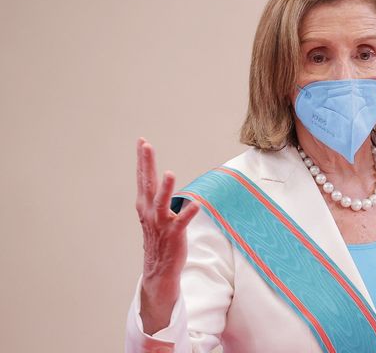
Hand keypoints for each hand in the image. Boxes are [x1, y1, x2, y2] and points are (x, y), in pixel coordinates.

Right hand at [135, 138, 198, 333]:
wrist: (159, 270)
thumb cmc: (159, 240)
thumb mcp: (154, 216)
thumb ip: (155, 198)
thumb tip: (157, 181)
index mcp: (145, 206)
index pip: (142, 178)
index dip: (142, 160)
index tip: (142, 141)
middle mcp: (150, 213)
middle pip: (147, 184)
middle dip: (146, 164)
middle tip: (146, 146)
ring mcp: (161, 223)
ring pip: (162, 202)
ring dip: (166, 188)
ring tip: (170, 173)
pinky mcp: (174, 234)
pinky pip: (182, 222)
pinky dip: (188, 213)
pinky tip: (197, 204)